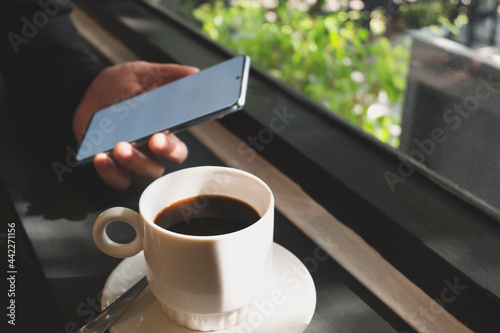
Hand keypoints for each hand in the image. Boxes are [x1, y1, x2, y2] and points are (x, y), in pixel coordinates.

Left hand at [73, 61, 198, 189]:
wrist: (85, 92)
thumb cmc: (118, 85)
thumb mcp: (143, 73)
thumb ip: (168, 74)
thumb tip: (195, 73)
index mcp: (165, 128)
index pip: (181, 144)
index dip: (183, 141)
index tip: (172, 134)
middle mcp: (153, 147)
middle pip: (170, 161)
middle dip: (166, 151)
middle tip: (155, 139)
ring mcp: (134, 157)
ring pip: (146, 171)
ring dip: (135, 162)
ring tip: (120, 146)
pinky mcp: (112, 165)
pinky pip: (117, 179)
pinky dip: (110, 171)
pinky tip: (101, 156)